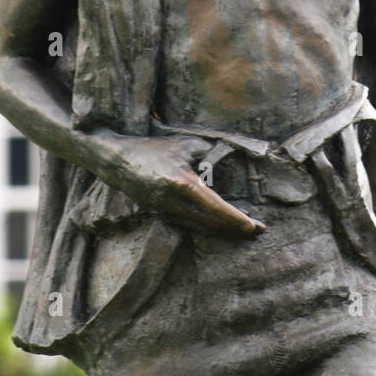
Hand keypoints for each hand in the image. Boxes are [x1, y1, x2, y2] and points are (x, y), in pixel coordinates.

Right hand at [102, 134, 265, 238]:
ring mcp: (165, 211)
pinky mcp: (159, 214)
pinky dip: (207, 227)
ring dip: (223, 231)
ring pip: (200, 228)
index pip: (216, 208)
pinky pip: (188, 225)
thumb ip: (210, 152)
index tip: (254, 226)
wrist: (117, 160)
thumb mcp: (186, 144)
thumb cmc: (154, 148)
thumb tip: (231, 156)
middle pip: (211, 224)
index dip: (236, 220)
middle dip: (236, 230)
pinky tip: (220, 226)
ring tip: (244, 230)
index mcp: (182, 184)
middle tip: (258, 231)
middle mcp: (173, 203)